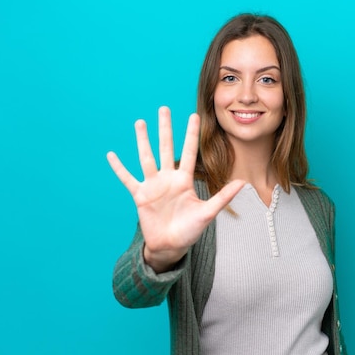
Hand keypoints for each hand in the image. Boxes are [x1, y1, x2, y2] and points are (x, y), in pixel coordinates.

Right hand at [107, 106, 244, 272]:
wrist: (170, 246)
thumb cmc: (190, 230)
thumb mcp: (208, 213)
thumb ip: (223, 197)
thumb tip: (243, 183)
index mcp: (184, 180)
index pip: (188, 152)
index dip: (190, 134)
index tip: (193, 115)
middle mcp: (168, 179)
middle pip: (166, 148)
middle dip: (165, 129)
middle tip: (164, 108)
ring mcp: (153, 186)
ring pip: (146, 158)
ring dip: (143, 141)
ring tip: (140, 122)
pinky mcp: (140, 196)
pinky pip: (127, 179)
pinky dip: (119, 168)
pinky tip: (111, 155)